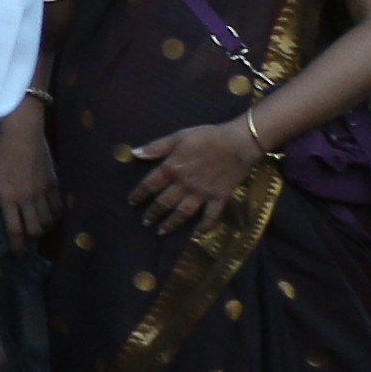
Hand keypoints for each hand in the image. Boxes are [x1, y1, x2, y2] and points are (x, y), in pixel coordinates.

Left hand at [0, 102, 58, 248]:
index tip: (19, 254)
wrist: (23, 130)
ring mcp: (43, 191)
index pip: (15, 229)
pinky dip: (56, 215)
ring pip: (49, 220)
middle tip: (27, 241)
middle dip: (31, 238)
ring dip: (44, 227)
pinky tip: (51, 215)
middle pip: (35, 229)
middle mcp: (28, 198)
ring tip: (38, 228)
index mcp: (9, 196)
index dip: (18, 245)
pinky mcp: (54, 182)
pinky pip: (58, 206)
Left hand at [128, 118, 265, 233]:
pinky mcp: (219, 197)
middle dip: (153, 213)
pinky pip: (211, 216)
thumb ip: (156, 147)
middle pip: (164, 202)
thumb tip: (133, 153)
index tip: (132, 202)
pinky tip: (197, 234)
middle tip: (145, 222)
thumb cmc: (207, 136)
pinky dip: (204, 226)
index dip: (139, 194)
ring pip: (183, 212)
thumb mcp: (178, 137)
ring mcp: (202, 193)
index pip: (149, 185)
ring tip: (162, 231)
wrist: (239, 142)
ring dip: (172, 223)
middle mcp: (184, 184)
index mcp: (172, 168)